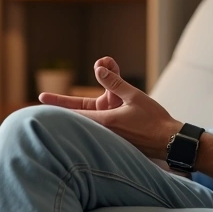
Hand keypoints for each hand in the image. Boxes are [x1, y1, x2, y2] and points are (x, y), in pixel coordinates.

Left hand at [38, 57, 180, 158]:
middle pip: (77, 119)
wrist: (172, 143)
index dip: (57, 103)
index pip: (74, 113)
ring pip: (88, 125)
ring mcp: (110, 139)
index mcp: (105, 122)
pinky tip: (88, 121)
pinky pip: (99, 132)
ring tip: (65, 105)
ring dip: (79, 114)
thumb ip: (115, 82)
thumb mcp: (134, 96)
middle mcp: (105, 133)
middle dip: (62, 107)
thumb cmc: (155, 120)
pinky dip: (91, 122)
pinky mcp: (118, 143)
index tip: (40, 98)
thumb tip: (98, 67)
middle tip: (42, 97)